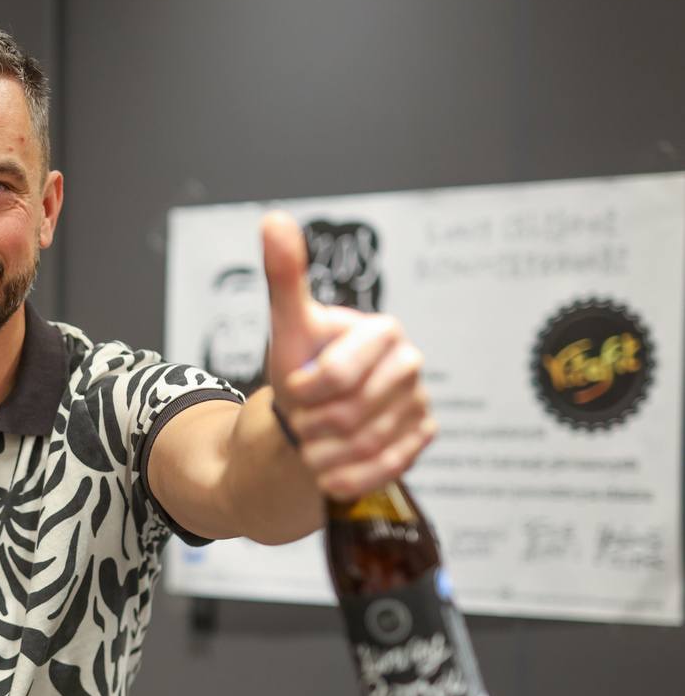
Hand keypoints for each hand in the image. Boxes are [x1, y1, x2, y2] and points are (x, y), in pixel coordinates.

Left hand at [262, 210, 435, 498]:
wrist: (309, 414)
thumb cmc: (302, 365)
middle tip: (301, 420)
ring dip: (323, 454)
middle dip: (312, 425)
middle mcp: (410, 364)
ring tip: (311, 443)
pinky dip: (348, 476)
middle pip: (350, 416)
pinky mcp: (422, 438)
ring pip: (365, 446)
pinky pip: (386, 468)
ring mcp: (420, 403)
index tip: (294, 390)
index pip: (337, 377)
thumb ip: (284, 276)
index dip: (304, 392)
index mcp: (383, 332)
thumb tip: (273, 219)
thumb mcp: (287, 326)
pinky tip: (328, 470)